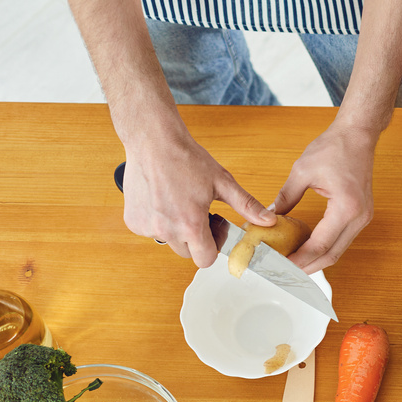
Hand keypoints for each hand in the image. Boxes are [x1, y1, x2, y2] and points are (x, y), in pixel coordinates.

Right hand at [122, 130, 274, 266]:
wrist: (152, 141)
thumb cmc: (186, 159)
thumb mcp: (222, 182)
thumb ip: (246, 205)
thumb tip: (268, 220)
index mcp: (190, 225)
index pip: (204, 260)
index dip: (212, 246)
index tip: (213, 229)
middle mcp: (166, 230)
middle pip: (187, 252)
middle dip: (195, 238)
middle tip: (198, 213)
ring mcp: (146, 226)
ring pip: (168, 241)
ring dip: (176, 230)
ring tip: (180, 203)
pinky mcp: (132, 220)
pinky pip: (150, 231)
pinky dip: (158, 221)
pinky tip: (163, 200)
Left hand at [274, 122, 380, 273]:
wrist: (358, 135)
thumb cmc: (334, 148)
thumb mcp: (302, 172)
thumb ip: (285, 198)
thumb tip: (268, 217)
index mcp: (346, 208)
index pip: (320, 245)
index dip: (299, 259)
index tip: (281, 266)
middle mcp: (359, 217)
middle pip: (332, 255)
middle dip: (308, 267)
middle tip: (285, 273)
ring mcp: (363, 218)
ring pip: (339, 250)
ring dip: (317, 260)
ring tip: (294, 264)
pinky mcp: (361, 215)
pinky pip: (342, 239)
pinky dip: (325, 247)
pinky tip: (308, 248)